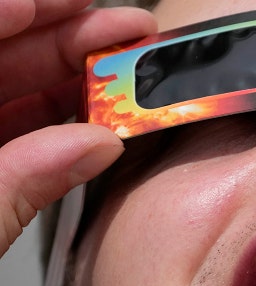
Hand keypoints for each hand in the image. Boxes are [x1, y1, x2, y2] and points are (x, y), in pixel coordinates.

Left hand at [0, 0, 156, 255]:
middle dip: (72, 42)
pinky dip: (53, 128)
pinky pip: (12, 132)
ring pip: (11, 93)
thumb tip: (94, 148)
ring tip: (124, 83)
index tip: (89, 1)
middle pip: (4, 53)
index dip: (36, 5)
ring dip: (72, 86)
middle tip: (128, 40)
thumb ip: (19, 183)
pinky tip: (92, 126)